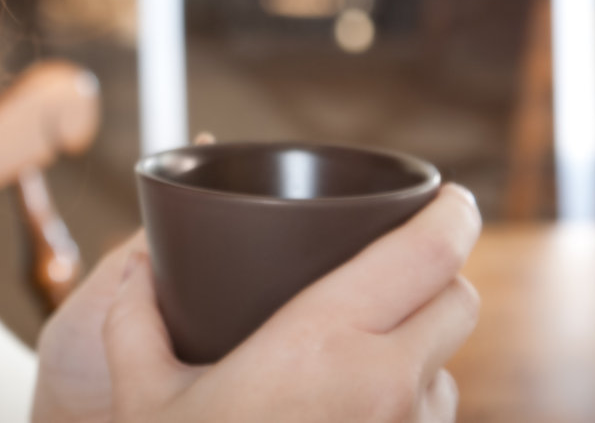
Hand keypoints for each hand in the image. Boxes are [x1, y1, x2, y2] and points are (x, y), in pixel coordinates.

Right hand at [31, 184, 481, 422]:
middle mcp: (385, 387)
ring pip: (449, 366)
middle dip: (439, 272)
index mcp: (324, 342)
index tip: (448, 195)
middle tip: (401, 260)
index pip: (430, 254)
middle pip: (460, 300)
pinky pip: (430, 421)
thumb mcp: (142, 396)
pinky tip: (357, 407)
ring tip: (364, 349)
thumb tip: (139, 270)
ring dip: (422, 347)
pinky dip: (408, 403)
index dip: (452, 213)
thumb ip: (134, 320)